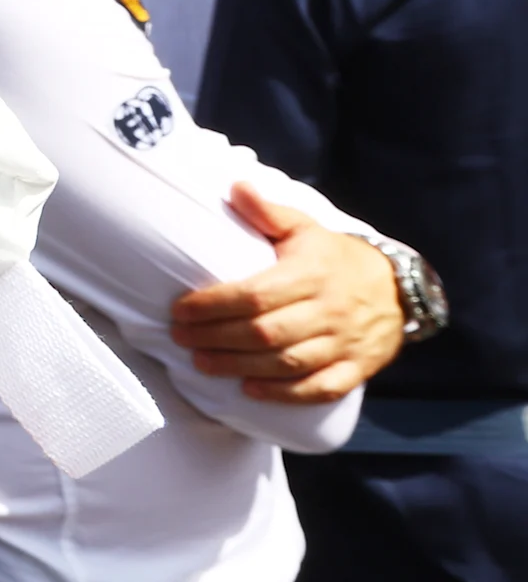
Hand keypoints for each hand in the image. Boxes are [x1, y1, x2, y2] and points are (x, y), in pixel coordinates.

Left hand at [171, 183, 406, 401]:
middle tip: (180, 338)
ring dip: (240, 367)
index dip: (214, 305)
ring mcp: (344, 344)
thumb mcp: (306, 228)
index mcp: (311, 275)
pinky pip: (321, 389)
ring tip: (202, 364)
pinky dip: (285, 394)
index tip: (180, 309)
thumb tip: (235, 187)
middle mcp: (329, 311)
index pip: (255, 295)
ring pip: (288, 364)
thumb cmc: (335, 258)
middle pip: (265, 333)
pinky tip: (251, 391)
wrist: (400, 290)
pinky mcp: (356, 369)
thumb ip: (269, 212)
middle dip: (216, 338)